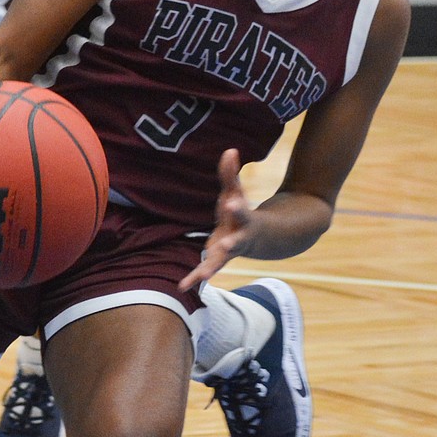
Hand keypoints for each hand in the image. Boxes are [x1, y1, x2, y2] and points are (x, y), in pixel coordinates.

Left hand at [179, 149, 252, 291]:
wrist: (255, 239)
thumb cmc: (240, 211)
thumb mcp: (236, 192)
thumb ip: (231, 174)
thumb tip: (230, 149)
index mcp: (244, 220)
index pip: (241, 212)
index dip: (237, 208)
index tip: (232, 203)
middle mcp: (238, 239)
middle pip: (235, 243)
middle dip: (231, 244)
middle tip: (226, 245)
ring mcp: (227, 253)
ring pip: (219, 262)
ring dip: (210, 268)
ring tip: (200, 277)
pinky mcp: (216, 261)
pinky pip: (204, 271)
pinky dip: (194, 278)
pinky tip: (182, 287)